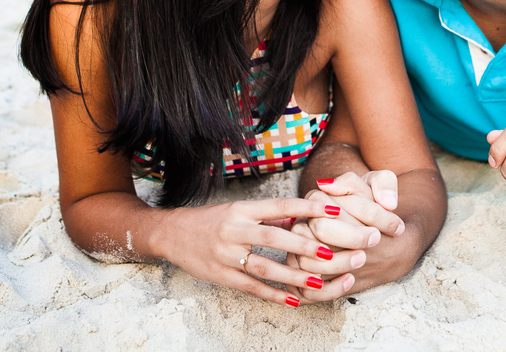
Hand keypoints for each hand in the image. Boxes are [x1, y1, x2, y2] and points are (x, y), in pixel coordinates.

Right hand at [156, 197, 342, 305]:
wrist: (172, 234)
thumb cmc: (210, 220)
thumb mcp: (238, 210)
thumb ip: (267, 215)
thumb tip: (298, 217)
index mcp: (242, 210)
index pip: (280, 206)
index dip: (307, 209)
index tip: (333, 211)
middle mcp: (235, 230)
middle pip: (273, 238)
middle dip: (302, 246)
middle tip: (329, 252)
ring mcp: (226, 254)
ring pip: (263, 267)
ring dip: (292, 276)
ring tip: (317, 282)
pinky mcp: (220, 275)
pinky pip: (250, 287)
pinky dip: (272, 295)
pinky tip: (292, 300)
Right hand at [284, 171, 406, 303]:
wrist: (371, 233)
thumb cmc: (371, 207)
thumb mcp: (379, 185)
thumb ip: (384, 183)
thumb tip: (386, 201)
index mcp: (317, 200)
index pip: (336, 204)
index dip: (372, 215)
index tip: (396, 226)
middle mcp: (302, 224)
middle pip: (321, 229)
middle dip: (352, 237)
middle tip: (376, 240)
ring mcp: (298, 253)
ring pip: (309, 261)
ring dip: (339, 263)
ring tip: (363, 258)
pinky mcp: (301, 279)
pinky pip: (307, 289)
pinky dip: (330, 287)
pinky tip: (351, 279)